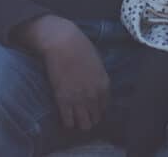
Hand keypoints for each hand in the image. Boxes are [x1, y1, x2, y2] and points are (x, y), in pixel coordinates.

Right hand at [19, 15, 108, 131]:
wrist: (63, 42)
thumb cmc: (79, 46)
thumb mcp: (97, 62)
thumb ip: (98, 77)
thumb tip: (94, 85)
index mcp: (104, 86)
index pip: (104, 109)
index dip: (97, 110)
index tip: (90, 108)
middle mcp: (94, 96)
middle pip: (95, 119)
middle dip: (89, 118)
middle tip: (81, 113)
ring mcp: (79, 100)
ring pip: (84, 125)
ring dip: (79, 122)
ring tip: (73, 117)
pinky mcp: (63, 100)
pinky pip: (68, 121)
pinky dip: (67, 122)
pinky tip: (65, 116)